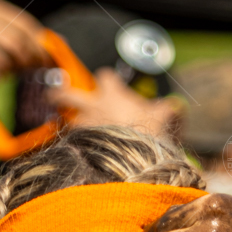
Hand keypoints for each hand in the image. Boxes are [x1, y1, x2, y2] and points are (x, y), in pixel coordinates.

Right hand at [0, 0, 47, 83]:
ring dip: (6, 71)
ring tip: (2, 72)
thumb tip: (62, 42)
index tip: (45, 64)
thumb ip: (30, 40)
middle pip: (15, 43)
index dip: (39, 48)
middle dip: (25, 61)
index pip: (26, 27)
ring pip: (0, 59)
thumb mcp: (4, 41)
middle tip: (24, 71)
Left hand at [51, 68, 179, 135]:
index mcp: (112, 94)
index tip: (109, 83)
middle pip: (68, 93)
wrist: (135, 155)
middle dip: (60, 93)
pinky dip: (71, 141)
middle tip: (54, 95)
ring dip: (67, 120)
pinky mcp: (81, 143)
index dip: (107, 79)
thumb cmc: (149, 131)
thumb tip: (177, 107)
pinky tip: (73, 146)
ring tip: (66, 124)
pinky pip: (71, 140)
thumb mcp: (163, 116)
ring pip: (67, 118)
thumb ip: (167, 109)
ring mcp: (85, 125)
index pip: (105, 76)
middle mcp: (93, 106)